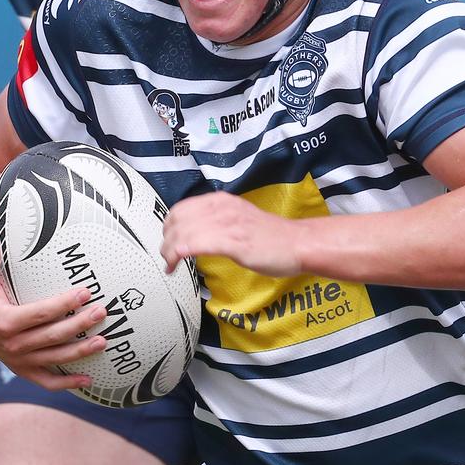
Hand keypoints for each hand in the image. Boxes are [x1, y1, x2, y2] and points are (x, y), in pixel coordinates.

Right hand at [0, 241, 107, 390]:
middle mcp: (11, 345)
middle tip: (102, 311)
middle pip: (52, 336)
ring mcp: (17, 360)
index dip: (64, 304)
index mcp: (3, 322)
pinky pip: (45, 380)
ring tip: (103, 341)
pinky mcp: (21, 369)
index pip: (40, 314)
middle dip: (79, 324)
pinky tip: (88, 380)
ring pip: (54, 359)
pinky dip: (66, 383)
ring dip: (80, 352)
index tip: (85, 292)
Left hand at [161, 191, 302, 276]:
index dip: (168, 226)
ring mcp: (228, 224)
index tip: (167, 241)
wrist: (298, 243)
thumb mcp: (238, 219)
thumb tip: (196, 232)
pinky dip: (180, 254)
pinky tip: (177, 263)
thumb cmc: (272, 237)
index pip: (181, 208)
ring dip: (169, 250)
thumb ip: (217, 222)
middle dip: (166, 240)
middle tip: (167, 256)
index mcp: (222, 201)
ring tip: (170, 263)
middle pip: (177, 219)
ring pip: (183, 232)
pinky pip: (197, 244)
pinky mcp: (234, 242)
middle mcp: (222, 208)